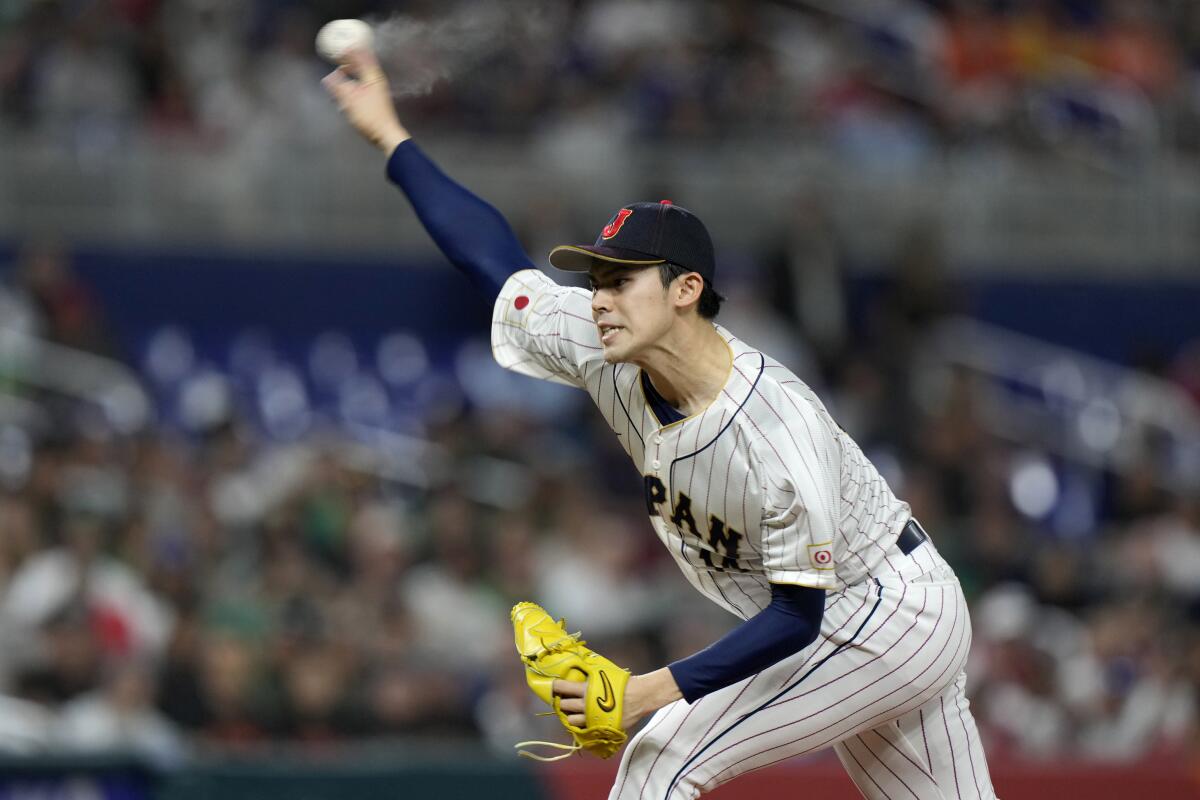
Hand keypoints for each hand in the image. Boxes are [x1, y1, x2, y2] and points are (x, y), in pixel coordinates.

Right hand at [322, 47, 409, 154]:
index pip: (362, 57)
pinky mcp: (376, 100)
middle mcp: (377, 81)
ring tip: (341, 74)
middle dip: (350, 62)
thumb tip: (327, 78)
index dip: (351, 52)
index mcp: (373, 76)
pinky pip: (363, 86)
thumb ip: (338, 87)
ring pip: (362, 77)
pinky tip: (347, 92)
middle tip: (339, 59)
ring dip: (351, 74)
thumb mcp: (350, 100)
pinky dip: (354, 85)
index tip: (340, 49)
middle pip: (363, 65)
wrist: (386, 135)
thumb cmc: (369, 116)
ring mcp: (378, 91)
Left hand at [554, 668, 681, 730]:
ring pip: (570, 721)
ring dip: (571, 715)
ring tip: (575, 711)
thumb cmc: (623, 682)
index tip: (553, 686)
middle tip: (566, 699)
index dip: (555, 687)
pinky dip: (581, 725)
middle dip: (563, 702)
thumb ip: (589, 673)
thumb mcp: (604, 672)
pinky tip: (584, 720)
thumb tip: (578, 666)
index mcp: (586, 689)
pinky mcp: (599, 728)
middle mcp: (586, 705)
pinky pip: (583, 730)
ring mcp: (592, 719)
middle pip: (563, 706)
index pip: (561, 687)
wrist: (640, 697)